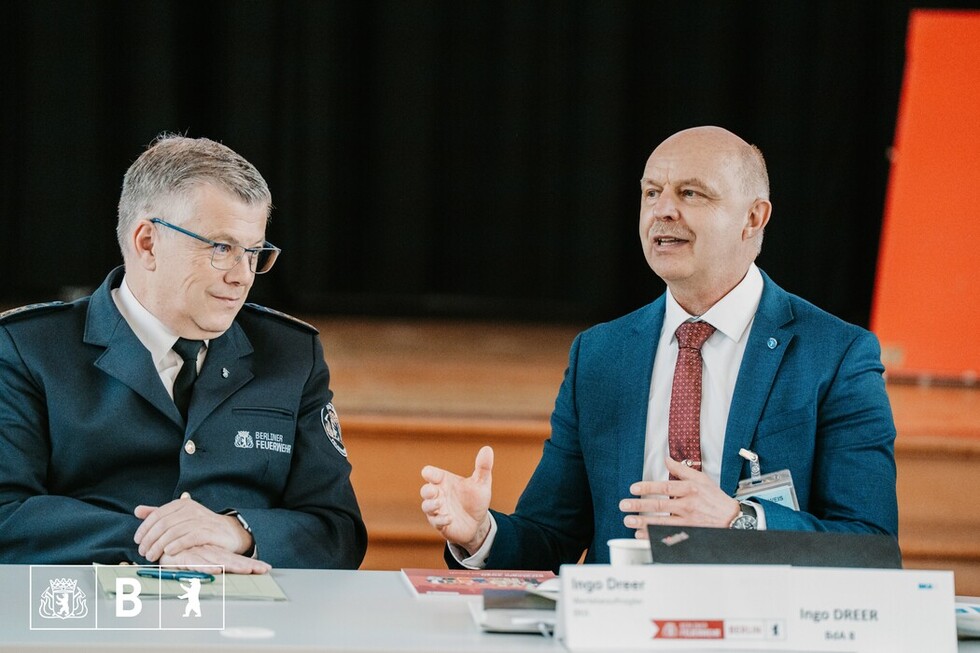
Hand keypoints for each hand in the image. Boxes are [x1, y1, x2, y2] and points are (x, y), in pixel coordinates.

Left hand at [134, 493, 252, 560]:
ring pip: (173, 532)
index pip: (157, 514)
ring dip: (159, 546)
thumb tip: (137, 510)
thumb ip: (159, 514)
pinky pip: (188, 538)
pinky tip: (168, 552)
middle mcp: (191, 509)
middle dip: (149, 539)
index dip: (144, 528)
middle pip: (163, 524)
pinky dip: (176, 545)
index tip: (137, 540)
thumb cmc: (202, 526)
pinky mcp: (208, 532)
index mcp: (182, 504)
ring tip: (152, 556)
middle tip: (143, 552)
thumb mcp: (180, 516)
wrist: (230, 532)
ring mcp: (200, 520)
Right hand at [159, 544, 270, 574]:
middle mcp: (209, 555)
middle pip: (232, 561)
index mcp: (214, 555)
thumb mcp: (194, 560)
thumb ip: (206, 563)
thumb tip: (221, 569)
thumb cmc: (178, 553)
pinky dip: (206, 567)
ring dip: (234, 566)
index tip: (266, 568)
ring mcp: (199, 555)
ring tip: (249, 570)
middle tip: (264, 569)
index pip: (235, 560)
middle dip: (248, 566)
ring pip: (219, 562)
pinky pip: (197, 563)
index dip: (250, 564)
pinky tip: (216, 570)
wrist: (158, 544)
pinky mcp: (186, 558)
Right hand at [420, 446, 493, 553]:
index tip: (428, 473)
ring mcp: (438, 510)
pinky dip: (440, 519)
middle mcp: (439, 495)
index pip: (432, 474)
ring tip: (440, 503)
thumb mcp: (482, 483)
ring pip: (426, 506)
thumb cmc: (476, 499)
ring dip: (431, 505)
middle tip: (434, 491)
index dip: (429, 473)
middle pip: (425, 490)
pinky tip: (450, 518)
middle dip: (427, 490)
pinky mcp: (440, 524)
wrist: (478, 522)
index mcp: (445, 481)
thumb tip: (488, 448)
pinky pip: (436, 522)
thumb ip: (483, 467)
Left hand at [618, 457, 739, 537]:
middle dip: (640, 505)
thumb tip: (666, 459)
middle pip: (660, 505)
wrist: (732, 519)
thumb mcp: (701, 479)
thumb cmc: (715, 498)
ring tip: (628, 521)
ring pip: (662, 522)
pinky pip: (668, 536)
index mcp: (690, 490)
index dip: (648, 487)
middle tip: (624, 505)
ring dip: (643, 523)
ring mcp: (688, 521)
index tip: (633, 488)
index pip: (665, 487)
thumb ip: (682, 470)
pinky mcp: (688, 533)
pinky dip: (653, 537)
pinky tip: (641, 536)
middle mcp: (688, 505)